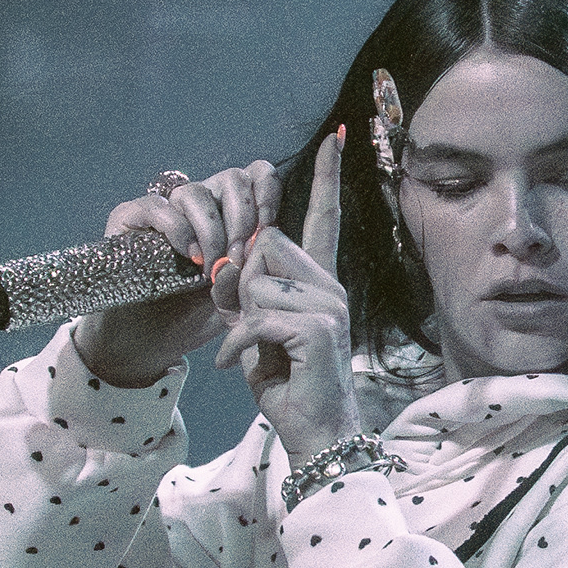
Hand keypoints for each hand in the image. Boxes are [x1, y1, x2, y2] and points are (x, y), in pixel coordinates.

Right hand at [77, 159, 281, 387]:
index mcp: (231, 212)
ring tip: (210, 266)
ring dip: (211, 230)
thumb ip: (255, 264)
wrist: (152, 341)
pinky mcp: (130, 217)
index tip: (269, 225)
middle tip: (238, 257)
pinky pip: (158, 206)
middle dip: (242, 217)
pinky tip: (187, 256)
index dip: (266, 192)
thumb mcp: (239, 293)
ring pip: (195, 191)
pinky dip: (177, 229)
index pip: (256, 175)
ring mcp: (165, 208)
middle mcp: (200, 204)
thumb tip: (260, 238)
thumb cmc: (199, 315)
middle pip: (231, 178)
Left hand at [213, 129, 355, 453]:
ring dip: (240, 320)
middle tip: (245, 325)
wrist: (314, 431)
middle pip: (268, 245)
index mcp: (320, 282)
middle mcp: (331, 286)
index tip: (336, 136)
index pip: (324, 219)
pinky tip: (236, 366)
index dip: (326, 177)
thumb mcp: (258, 330)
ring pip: (258, 283)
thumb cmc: (288, 383)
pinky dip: (237, 346)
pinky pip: (257, 318)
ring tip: (254, 351)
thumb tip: (232, 265)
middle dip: (241, 283)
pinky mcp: (318, 330)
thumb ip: (247, 294)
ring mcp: (329, 306)